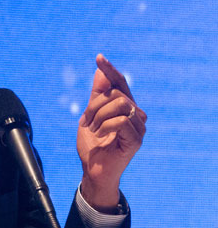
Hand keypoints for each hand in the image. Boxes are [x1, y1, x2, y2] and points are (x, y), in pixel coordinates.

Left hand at [77, 54, 146, 210]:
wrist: (93, 170)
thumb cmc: (92, 144)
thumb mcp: (89, 115)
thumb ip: (97, 94)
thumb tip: (100, 70)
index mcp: (126, 107)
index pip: (120, 83)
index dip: (110, 70)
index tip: (98, 58)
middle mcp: (136, 114)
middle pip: (116, 94)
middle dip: (95, 106)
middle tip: (87, 122)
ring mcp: (139, 127)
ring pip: (119, 104)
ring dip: (99, 117)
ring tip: (94, 130)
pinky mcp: (137, 139)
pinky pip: (121, 120)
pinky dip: (105, 126)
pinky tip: (101, 136)